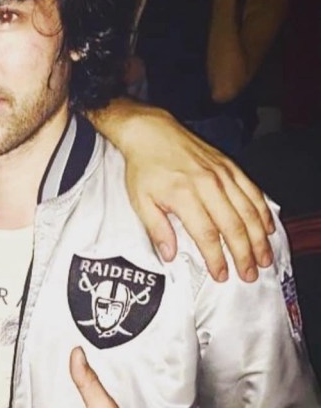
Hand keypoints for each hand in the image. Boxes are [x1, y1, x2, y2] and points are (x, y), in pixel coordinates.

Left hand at [102, 100, 273, 281]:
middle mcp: (208, 185)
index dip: (216, 258)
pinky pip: (252, 191)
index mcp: (184, 196)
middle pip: (233, 226)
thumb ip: (157, 229)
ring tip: (264, 259)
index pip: (207, 234)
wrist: (152, 132)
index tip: (221, 275)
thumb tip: (170, 256)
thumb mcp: (140, 201)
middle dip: (244, 254)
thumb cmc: (144, 169)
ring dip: (259, 238)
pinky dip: (262, 211)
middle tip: (250, 275)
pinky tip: (267, 228)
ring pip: (248, 211)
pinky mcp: (230, 166)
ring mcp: (222, 174)